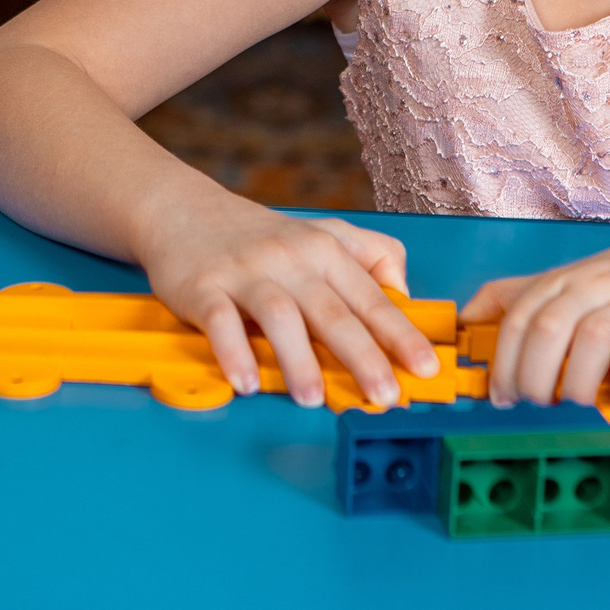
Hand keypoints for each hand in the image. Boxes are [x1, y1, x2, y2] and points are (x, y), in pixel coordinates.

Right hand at [135, 184, 438, 407]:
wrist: (184, 209)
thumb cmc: (259, 236)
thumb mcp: (321, 232)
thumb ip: (369, 256)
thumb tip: (404, 295)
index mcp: (324, 249)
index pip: (370, 297)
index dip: (400, 334)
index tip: (425, 367)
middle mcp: (289, 258)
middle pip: (332, 311)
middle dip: (363, 355)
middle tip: (384, 395)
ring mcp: (245, 272)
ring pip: (279, 315)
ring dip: (298, 360)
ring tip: (314, 399)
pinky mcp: (202, 287)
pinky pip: (220, 321)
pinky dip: (233, 351)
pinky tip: (245, 381)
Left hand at [462, 237, 609, 411]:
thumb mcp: (570, 278)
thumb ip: (519, 296)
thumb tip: (465, 318)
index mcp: (568, 279)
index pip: (518, 318)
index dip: (501, 363)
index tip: (500, 396)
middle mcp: (600, 288)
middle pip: (548, 328)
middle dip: (530, 377)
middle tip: (536, 403)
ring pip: (594, 343)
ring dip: (575, 386)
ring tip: (574, 403)